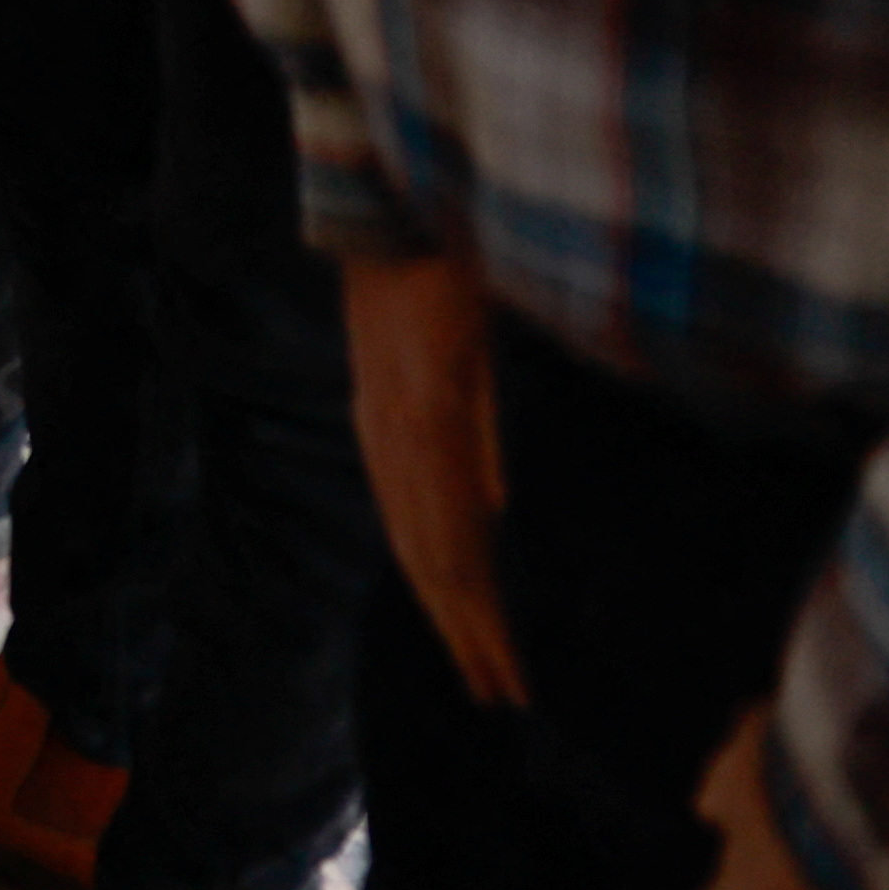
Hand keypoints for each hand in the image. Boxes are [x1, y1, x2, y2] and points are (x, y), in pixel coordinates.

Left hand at [340, 246, 524, 706]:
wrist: (400, 192)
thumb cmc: (436, 266)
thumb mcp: (459, 362)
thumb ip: (474, 431)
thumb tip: (495, 498)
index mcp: (394, 430)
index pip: (429, 540)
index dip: (456, 605)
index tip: (487, 662)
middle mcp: (387, 436)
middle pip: (428, 560)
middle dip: (464, 632)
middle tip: (499, 697)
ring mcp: (401, 420)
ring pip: (434, 542)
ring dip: (468, 614)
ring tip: (501, 676)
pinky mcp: (423, 396)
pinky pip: (445, 492)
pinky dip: (464, 554)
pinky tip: (481, 598)